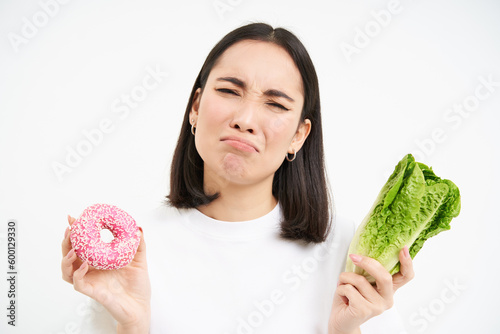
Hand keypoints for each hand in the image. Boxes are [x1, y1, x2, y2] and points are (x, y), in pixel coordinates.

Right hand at [61, 215, 150, 332]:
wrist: (140, 307)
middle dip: (66, 242)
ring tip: (72, 249)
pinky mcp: (92, 292)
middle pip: (69, 255)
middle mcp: (91, 270)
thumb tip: (138, 228)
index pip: (82, 244)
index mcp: (98, 261)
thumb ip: (138, 244)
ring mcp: (90, 281)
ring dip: (66, 258)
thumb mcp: (139, 260)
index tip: (73, 217)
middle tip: (69, 230)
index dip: (76, 232)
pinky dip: (77, 274)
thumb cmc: (138, 286)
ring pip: (67, 271)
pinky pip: (78, 283)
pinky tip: (84, 265)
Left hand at [328, 246, 414, 333]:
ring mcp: (377, 306)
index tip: (403, 249)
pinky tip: (342, 295)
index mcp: (389, 289)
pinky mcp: (364, 310)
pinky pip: (349, 289)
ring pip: (360, 280)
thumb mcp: (361, 281)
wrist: (341, 320)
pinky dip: (340, 288)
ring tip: (342, 283)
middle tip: (354, 257)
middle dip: (367, 263)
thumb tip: (364, 252)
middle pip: (384, 276)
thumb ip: (368, 271)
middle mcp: (387, 299)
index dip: (407, 262)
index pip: (406, 276)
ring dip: (345, 277)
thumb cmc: (350, 298)